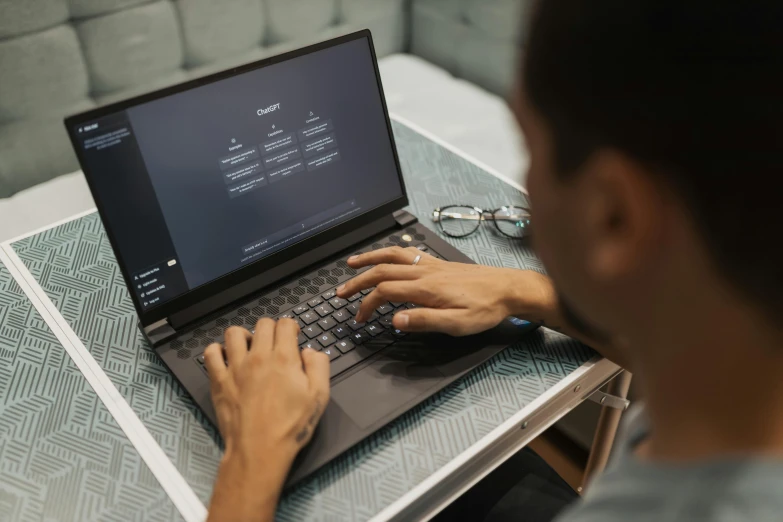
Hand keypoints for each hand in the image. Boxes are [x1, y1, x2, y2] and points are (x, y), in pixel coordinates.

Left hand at [205, 319, 329, 521]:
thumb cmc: (290, 427)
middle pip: (262, 324)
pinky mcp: (219, 380)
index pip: (284, 324)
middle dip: (272, 329)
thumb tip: (311, 352)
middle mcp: (258, 357)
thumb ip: (319, 366)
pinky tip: (226, 358)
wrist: (260, 450)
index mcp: (284, 358)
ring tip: (250, 347)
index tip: (292, 336)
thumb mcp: (319, 397)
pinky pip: (210, 354)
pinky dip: (217, 351)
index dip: (290, 327)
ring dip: (244, 335)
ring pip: (234, 333)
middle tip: (275, 343)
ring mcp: (235, 367)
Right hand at [335, 246, 556, 335]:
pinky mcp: (438, 263)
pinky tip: (387, 255)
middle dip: (357, 282)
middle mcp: (424, 272)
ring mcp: (431, 265)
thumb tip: (395, 320)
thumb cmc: (486, 309)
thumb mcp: (456, 324)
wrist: (509, 289)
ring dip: (369, 259)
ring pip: (392, 256)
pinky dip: (390, 252)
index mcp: (425, 288)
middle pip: (381, 271)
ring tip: (352, 264)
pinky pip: (408, 252)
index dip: (367, 305)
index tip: (359, 318)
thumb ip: (423, 321)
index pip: (384, 292)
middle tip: (340, 292)